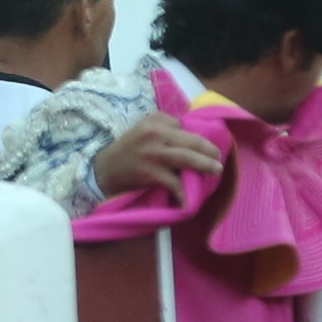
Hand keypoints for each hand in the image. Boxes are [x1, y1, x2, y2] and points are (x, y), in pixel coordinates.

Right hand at [96, 110, 223, 197]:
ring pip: (187, 158)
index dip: (192, 136)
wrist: (103, 169)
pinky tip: (188, 200)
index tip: (201, 146)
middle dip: (209, 149)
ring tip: (216, 170)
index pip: (182, 125)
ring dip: (205, 165)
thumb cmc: (126, 149)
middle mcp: (155, 133)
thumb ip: (163, 127)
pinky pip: (174, 183)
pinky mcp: (151, 172)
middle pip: (191, 140)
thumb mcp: (142, 129)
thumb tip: (189, 134)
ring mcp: (154, 153)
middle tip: (218, 157)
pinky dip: (183, 193)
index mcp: (154, 120)